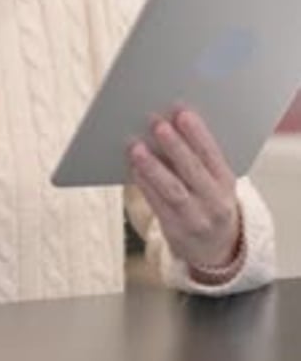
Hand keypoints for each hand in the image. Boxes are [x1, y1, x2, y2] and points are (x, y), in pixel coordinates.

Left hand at [127, 108, 240, 268]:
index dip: (198, 134)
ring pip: (173, 190)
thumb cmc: (209, 199)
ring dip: (153, 167)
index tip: (182, 112)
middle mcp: (215, 202)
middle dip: (174, 146)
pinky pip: (158, 205)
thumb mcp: (215, 181)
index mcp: (227, 183)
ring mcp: (195, 219)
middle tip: (157, 123)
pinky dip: (145, 185)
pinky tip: (134, 168)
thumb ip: (199, 157)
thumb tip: (171, 122)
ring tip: (137, 146)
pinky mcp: (175, 231)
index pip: (213, 155)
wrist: (217, 248)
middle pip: (193, 171)